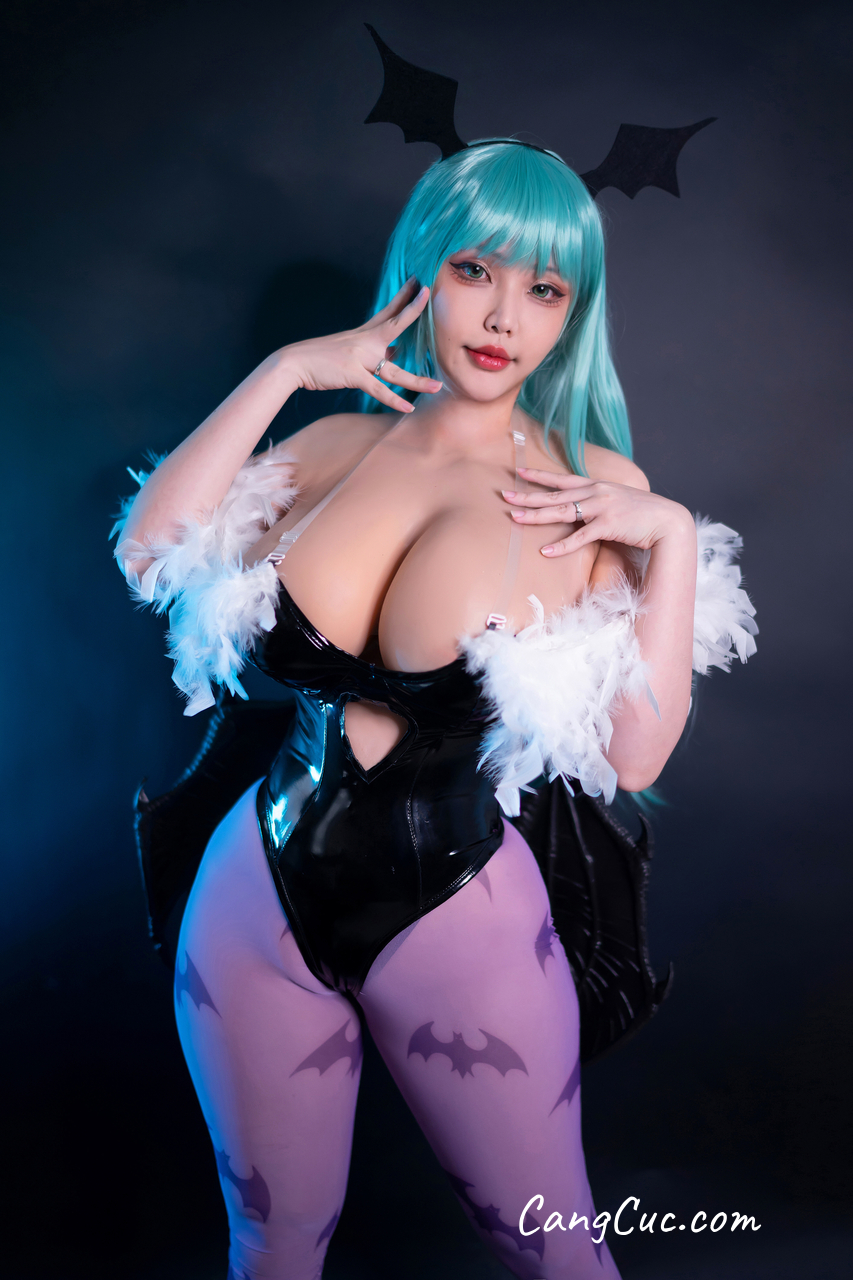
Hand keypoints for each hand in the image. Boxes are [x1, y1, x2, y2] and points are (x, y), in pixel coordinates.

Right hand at [278, 277, 442, 413]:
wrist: (293, 362)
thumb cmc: (320, 358)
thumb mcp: (348, 350)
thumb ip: (373, 351)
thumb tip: (395, 354)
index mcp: (362, 334)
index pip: (388, 311)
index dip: (404, 296)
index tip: (418, 282)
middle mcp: (364, 341)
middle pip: (394, 324)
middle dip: (413, 310)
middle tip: (428, 293)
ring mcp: (359, 358)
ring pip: (395, 370)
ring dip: (417, 381)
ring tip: (437, 386)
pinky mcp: (353, 374)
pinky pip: (378, 390)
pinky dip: (394, 400)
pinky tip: (408, 407)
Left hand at [502, 468, 692, 556]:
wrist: (668, 521)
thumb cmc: (643, 515)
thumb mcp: (618, 501)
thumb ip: (599, 503)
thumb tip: (583, 509)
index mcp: (597, 485)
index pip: (562, 479)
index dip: (540, 475)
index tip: (520, 471)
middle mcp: (596, 492)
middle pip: (554, 494)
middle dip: (527, 495)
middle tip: (504, 495)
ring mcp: (602, 507)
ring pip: (561, 511)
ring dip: (536, 516)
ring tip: (515, 518)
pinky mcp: (609, 526)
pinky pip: (580, 537)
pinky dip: (562, 546)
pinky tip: (546, 552)